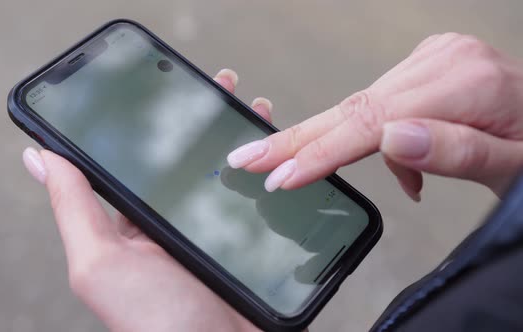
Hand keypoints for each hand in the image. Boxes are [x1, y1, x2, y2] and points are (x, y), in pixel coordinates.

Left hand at [21, 69, 272, 331]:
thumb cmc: (155, 322)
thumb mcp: (101, 262)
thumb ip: (74, 209)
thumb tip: (40, 157)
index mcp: (136, 226)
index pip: (142, 162)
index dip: (154, 123)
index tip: (168, 88)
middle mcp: (175, 226)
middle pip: (190, 162)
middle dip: (206, 122)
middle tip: (223, 86)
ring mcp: (215, 233)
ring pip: (228, 175)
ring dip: (242, 139)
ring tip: (255, 108)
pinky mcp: (249, 244)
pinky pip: (258, 199)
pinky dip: (270, 171)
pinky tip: (281, 149)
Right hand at [227, 33, 522, 199]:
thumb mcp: (516, 168)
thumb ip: (457, 152)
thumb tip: (392, 139)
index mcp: (467, 84)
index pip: (373, 122)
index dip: (321, 152)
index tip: (279, 176)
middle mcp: (443, 61)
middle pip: (353, 107)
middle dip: (296, 138)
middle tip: (246, 158)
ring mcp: (434, 58)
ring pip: (363, 107)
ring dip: (339, 146)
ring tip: (314, 173)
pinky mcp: (429, 64)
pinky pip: (382, 103)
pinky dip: (372, 136)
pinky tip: (398, 159)